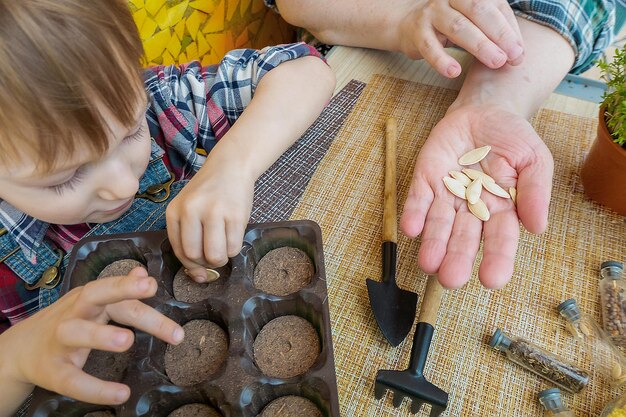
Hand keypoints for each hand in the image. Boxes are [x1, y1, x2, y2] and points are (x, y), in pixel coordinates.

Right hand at [1, 267, 182, 405]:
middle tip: (151, 287)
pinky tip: (121, 393)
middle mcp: (75, 312)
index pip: (116, 290)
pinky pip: (74, 380)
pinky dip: (96, 388)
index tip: (155, 284)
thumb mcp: (92, 304)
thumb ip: (120, 292)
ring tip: (128, 340)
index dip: (136, 288)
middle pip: (96, 295)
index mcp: (88, 298)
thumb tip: (142, 272)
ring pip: (78, 332)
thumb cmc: (68, 322)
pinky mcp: (54, 371)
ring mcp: (61, 340)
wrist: (20, 350)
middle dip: (122, 289)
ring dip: (102, 335)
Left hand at [166, 161, 253, 281]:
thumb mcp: (189, 209)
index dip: (190, 266)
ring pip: (215, 255)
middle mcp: (191, 211)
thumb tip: (199, 277)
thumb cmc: (209, 192)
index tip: (200, 270)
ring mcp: (214, 212)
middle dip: (206, 263)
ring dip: (221, 259)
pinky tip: (233, 235)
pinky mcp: (235, 215)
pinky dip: (235, 248)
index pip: (179, 251)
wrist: (231, 166)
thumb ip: (189, 239)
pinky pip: (234, 248)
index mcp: (175, 211)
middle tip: (214, 254)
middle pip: (195, 256)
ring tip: (224, 247)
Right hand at [397, 0, 523, 76]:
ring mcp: (432, 12)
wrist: (409, 24)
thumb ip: (497, 34)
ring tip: (495, 62)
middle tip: (511, 57)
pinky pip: (429, 46)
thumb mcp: (475, 23)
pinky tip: (454, 72)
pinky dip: (442, 60)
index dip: (509, 29)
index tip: (519, 53)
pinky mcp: (416, 31)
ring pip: (458, 27)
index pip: (495, 6)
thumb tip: (518, 56)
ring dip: (479, 45)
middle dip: (498, 34)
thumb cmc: (451, 24)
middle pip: (478, 11)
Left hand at [399, 104, 552, 287]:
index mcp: (502, 209)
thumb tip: (538, 227)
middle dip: (457, 259)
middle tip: (451, 279)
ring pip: (438, 225)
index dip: (496, 259)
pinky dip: (414, 214)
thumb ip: (536, 190)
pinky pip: (417, 200)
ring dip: (433, 244)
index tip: (492, 279)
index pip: (500, 239)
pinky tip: (411, 228)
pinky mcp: (426, 181)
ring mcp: (446, 196)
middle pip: (464, 239)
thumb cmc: (512, 139)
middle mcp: (471, 209)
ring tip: (428, 263)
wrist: (484, 112)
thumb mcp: (534, 159)